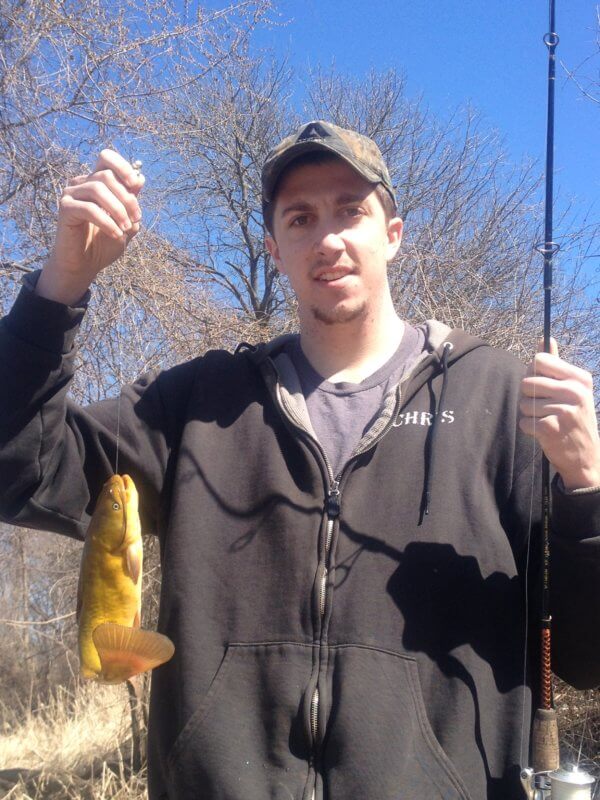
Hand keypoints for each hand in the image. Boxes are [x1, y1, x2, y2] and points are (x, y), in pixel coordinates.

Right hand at [36, 149, 144, 304]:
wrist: (85, 266)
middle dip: (127, 197)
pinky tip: (116, 234)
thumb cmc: (105, 244)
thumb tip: (140, 178)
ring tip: (127, 229)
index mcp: (96, 182)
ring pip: (98, 189)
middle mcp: (81, 184)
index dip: (123, 167)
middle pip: (106, 175)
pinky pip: (89, 209)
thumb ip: (132, 202)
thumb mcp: (126, 222)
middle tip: (136, 219)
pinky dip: (107, 222)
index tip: (136, 186)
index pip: (106, 158)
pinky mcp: (65, 209)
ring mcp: (71, 194)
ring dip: (118, 210)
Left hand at [519, 338, 599, 489]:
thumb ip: (556, 364)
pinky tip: (545, 432)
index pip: (539, 361)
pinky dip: (529, 429)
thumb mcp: (572, 389)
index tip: (544, 386)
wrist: (586, 457)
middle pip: (527, 382)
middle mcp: (574, 391)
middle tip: (546, 409)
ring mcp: (563, 410)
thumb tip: (545, 338)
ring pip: (523, 403)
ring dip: (530, 415)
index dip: (533, 373)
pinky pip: (524, 422)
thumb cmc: (573, 419)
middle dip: (529, 397)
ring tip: (547, 421)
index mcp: (579, 378)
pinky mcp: (551, 428)